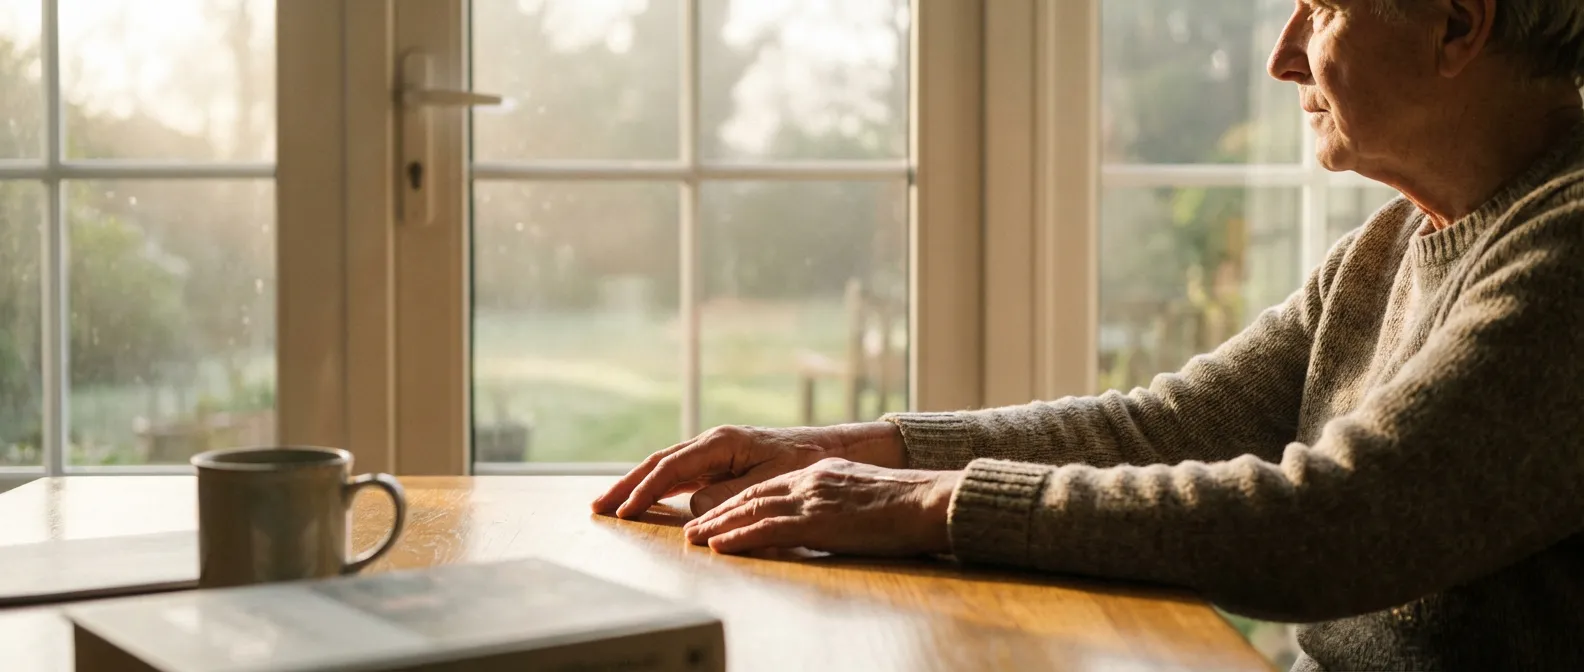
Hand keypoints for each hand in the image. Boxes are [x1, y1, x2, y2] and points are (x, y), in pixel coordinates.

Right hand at [592, 422, 906, 518]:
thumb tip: (691, 506)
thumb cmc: (805, 464)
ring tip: (609, 505)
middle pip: (658, 463)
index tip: (623, 512)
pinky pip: (680, 474)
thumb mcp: (769, 481)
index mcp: (721, 442)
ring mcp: (715, 451)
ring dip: (636, 485)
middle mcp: (713, 442)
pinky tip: (642, 500)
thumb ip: (727, 493)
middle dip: (626, 485)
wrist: (831, 450)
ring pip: (665, 467)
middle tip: (597, 508)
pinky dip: (657, 486)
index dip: (643, 490)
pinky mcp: (721, 462)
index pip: (671, 468)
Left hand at [682, 458, 960, 555]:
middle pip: (750, 494)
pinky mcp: (818, 519)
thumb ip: (833, 501)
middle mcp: (809, 480)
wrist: (929, 500)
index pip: (766, 486)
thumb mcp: (860, 494)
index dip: (735, 500)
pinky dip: (739, 536)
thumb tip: (818, 517)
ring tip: (694, 538)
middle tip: (691, 526)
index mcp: (820, 473)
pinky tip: (720, 546)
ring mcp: (812, 498)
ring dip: (718, 524)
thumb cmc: (905, 505)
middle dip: (716, 510)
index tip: (713, 512)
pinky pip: (769, 528)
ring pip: (752, 509)